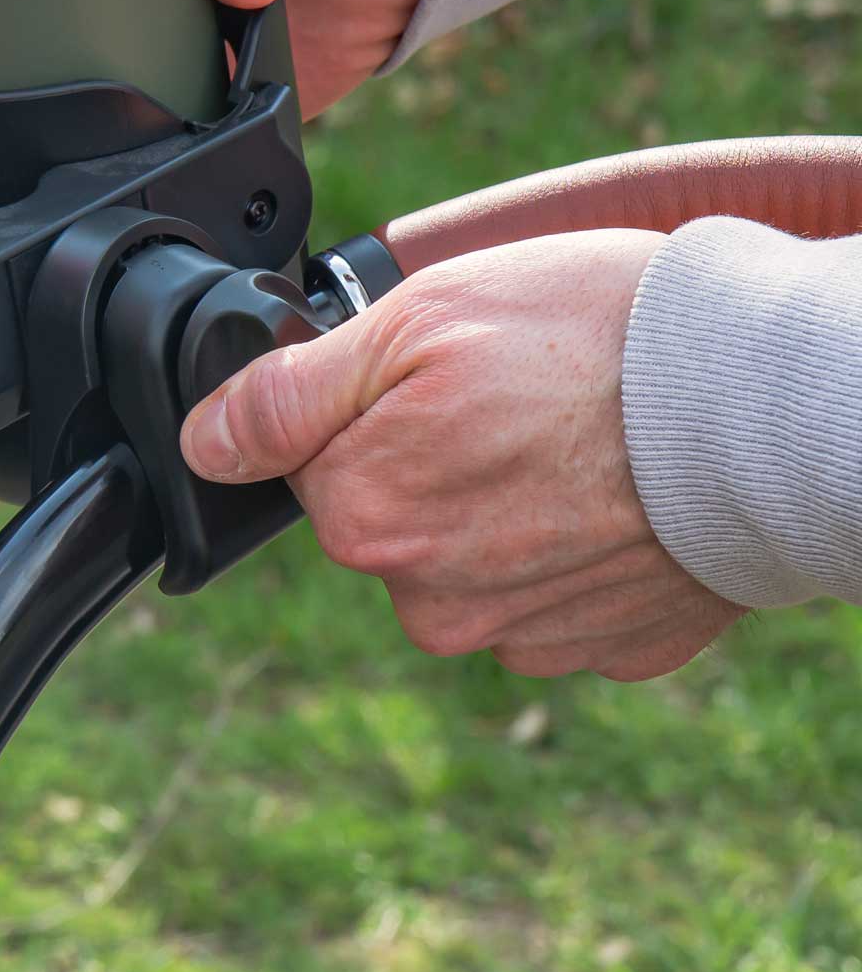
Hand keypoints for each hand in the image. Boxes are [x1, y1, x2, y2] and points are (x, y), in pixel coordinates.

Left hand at [180, 231, 744, 680]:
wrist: (768, 404)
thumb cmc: (596, 340)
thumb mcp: (413, 322)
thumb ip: (288, 394)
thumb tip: (204, 443)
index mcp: (365, 518)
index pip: (311, 463)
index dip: (364, 407)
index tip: (433, 378)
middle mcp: (430, 603)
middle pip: (386, 515)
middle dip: (428, 457)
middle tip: (511, 398)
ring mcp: (520, 637)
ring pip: (467, 557)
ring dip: (501, 504)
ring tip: (573, 438)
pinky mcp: (601, 649)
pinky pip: (548, 592)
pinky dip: (568, 546)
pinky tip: (610, 492)